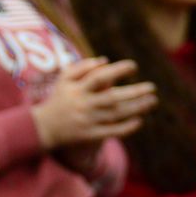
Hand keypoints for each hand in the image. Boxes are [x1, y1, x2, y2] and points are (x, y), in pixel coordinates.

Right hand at [31, 58, 156, 149]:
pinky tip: (139, 121)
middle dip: (134, 92)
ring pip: (116, 115)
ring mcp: (87, 121)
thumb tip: (106, 60)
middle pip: (113, 98)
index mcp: (77, 89)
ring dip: (136, 108)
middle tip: (152, 87)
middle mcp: (83, 105)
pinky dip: (126, 127)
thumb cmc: (57, 100)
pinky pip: (111, 132)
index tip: (134, 67)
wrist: (43, 128)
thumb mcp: (64, 80)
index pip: (101, 77)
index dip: (118, 70)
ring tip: (152, 101)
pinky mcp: (89, 136)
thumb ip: (82, 67)